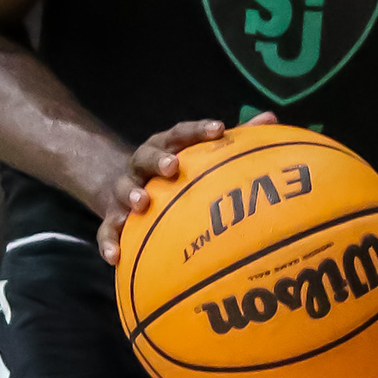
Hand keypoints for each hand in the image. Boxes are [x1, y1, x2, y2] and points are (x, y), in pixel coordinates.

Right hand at [94, 112, 272, 262]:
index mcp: (165, 146)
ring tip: (142, 204)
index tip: (219, 129)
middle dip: (159, 160)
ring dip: (132, 195)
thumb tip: (271, 119)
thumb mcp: (197, 153)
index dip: (199, 130)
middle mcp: (142, 164)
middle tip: (172, 167)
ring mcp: (124, 190)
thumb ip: (233, 140)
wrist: (119, 186)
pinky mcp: (111, 216)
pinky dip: (108, 242)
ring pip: (124, 189)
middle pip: (147, 156)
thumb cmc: (172, 172)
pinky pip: (106, 230)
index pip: (181, 133)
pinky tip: (115, 258)